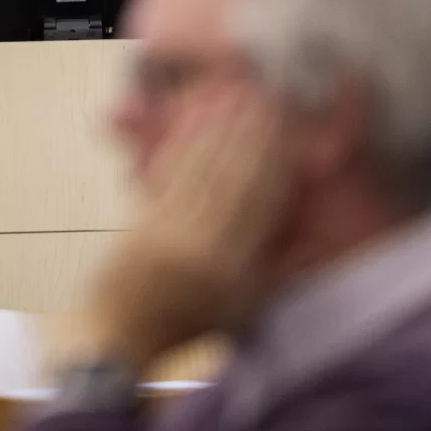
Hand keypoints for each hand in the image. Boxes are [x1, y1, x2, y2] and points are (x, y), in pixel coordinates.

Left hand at [74, 91, 289, 367]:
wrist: (123, 332)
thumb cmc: (189, 323)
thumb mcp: (244, 306)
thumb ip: (274, 268)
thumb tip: (307, 234)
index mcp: (231, 267)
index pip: (260, 205)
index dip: (276, 165)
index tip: (289, 133)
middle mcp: (201, 245)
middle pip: (231, 180)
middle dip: (249, 137)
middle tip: (264, 100)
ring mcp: (167, 230)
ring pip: (200, 172)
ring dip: (218, 131)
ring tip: (233, 99)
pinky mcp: (140, 219)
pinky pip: (167, 177)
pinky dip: (183, 146)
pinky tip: (192, 123)